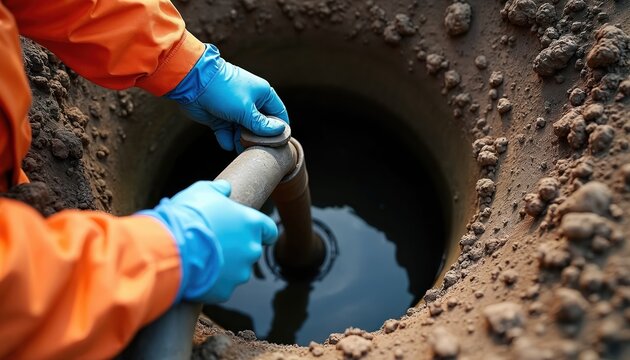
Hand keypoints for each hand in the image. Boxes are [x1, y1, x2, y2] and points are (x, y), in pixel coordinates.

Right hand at [138, 180, 277, 303]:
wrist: (171, 247)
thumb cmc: (188, 215)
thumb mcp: (201, 192)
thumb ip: (218, 190)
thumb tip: (225, 189)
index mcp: (252, 223)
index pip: (269, 230)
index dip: (262, 232)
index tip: (256, 233)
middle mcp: (252, 249)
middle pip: (250, 250)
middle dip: (236, 248)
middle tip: (215, 243)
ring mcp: (240, 273)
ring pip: (237, 270)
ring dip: (224, 266)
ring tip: (202, 258)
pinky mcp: (226, 291)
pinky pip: (221, 286)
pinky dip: (211, 282)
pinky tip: (196, 273)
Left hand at [166, 44, 288, 151]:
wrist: (193, 83)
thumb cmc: (223, 90)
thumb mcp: (246, 109)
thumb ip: (262, 124)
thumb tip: (281, 131)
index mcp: (262, 94)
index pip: (278, 113)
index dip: (281, 128)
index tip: (281, 143)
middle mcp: (250, 102)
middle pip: (261, 126)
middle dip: (259, 138)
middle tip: (258, 150)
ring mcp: (235, 111)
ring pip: (244, 132)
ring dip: (242, 141)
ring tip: (240, 149)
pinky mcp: (220, 118)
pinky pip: (228, 133)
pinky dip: (227, 140)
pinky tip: (226, 143)